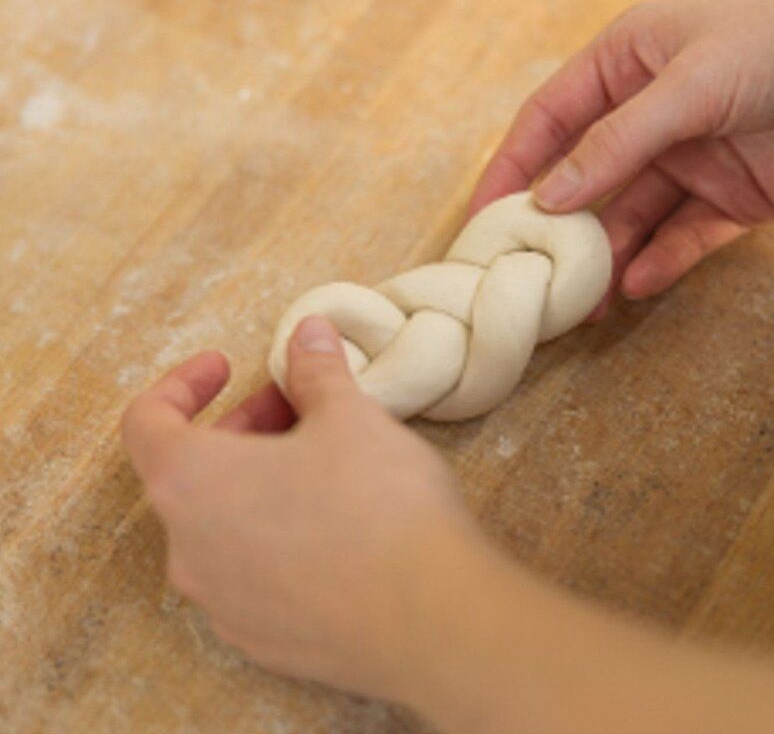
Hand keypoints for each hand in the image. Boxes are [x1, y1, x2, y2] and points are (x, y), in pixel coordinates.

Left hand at [121, 316, 480, 700]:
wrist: (428, 616)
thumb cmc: (378, 505)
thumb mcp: (349, 417)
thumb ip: (316, 371)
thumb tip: (308, 334)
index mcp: (191, 483)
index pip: (147, 421)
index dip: (181, 384)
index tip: (223, 367)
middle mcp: (189, 549)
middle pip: (190, 474)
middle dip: (242, 431)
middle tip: (297, 409)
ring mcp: (222, 602)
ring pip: (222, 527)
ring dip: (259, 486)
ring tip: (323, 465)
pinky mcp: (261, 638)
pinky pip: (252, 576)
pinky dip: (277, 540)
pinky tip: (335, 530)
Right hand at [470, 0, 773, 314]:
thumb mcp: (690, 86)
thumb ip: (615, 144)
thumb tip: (546, 200)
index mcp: (628, 63)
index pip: (549, 121)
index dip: (510, 170)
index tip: (479, 223)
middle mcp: (654, 113)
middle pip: (586, 178)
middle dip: (557, 228)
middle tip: (527, 279)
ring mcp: (695, 158)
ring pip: (633, 216)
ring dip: (606, 256)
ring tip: (579, 302)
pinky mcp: (736, 199)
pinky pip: (684, 238)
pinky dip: (660, 262)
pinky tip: (636, 287)